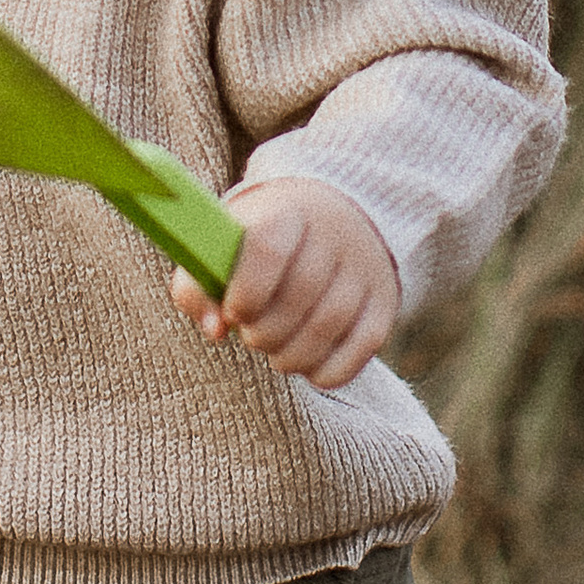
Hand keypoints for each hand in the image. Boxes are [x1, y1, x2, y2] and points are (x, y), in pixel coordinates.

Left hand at [171, 178, 400, 389]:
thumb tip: (215, 329)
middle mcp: (332, 234)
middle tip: (253, 336)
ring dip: (293, 355)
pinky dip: (330, 370)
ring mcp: (364, 268)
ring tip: (275, 353)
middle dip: (266, 332)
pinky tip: (308, 367)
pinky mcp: (384, 302)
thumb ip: (199, 287)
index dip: (246, 291)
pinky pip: (363, 347)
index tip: (234, 312)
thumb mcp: (225, 248)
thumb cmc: (261, 243)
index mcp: (285, 212)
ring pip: (330, 325)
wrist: (331, 218)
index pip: (267, 248)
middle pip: (300, 294)